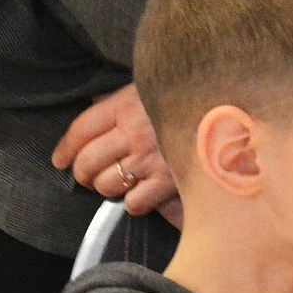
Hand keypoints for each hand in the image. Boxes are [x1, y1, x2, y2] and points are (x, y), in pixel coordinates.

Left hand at [52, 84, 178, 216]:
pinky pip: (134, 204)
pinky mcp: (169, 182)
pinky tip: (142, 193)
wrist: (233, 112)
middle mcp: (134, 133)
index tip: (59, 160)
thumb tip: (93, 106)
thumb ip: (122, 100)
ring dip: (107, 188)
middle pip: (87, 163)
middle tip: (87, 176)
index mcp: (126, 105)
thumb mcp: (150, 89)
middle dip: (81, 174)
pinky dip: (134, 202)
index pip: (81, 130)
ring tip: (118, 182)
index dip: (65, 148)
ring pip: (107, 186)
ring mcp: (151, 159)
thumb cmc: (189, 99)